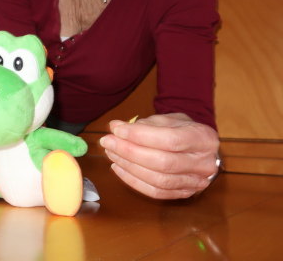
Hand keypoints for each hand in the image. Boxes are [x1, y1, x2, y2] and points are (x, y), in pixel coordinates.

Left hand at [99, 113, 219, 199]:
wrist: (202, 148)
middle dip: (130, 152)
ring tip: (111, 153)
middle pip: (163, 162)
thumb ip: (145, 124)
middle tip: (108, 142)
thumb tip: (116, 128)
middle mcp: (204, 163)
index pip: (169, 140)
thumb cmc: (183, 130)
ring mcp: (196, 182)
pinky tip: (118, 167)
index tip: (116, 129)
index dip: (140, 136)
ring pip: (158, 180)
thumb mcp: (170, 119)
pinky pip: (156, 192)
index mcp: (204, 139)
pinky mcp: (185, 194)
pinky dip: (133, 181)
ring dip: (129, 166)